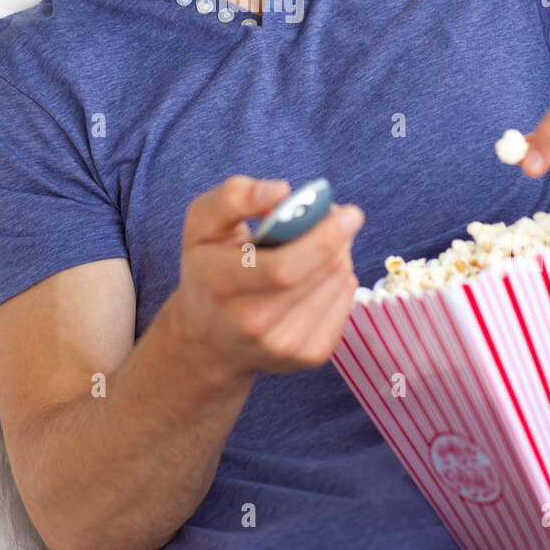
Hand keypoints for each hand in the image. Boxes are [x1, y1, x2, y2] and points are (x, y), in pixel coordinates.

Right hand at [170, 174, 364, 379]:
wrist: (208, 341)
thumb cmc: (207, 270)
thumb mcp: (201, 223)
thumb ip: (233, 197)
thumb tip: (280, 192)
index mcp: (221, 284)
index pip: (283, 268)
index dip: (322, 239)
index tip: (348, 213)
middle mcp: (252, 324)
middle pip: (318, 275)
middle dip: (338, 240)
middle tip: (341, 218)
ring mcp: (283, 346)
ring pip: (337, 287)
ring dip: (340, 256)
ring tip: (321, 247)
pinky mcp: (308, 357)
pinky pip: (344, 307)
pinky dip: (341, 281)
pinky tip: (319, 275)